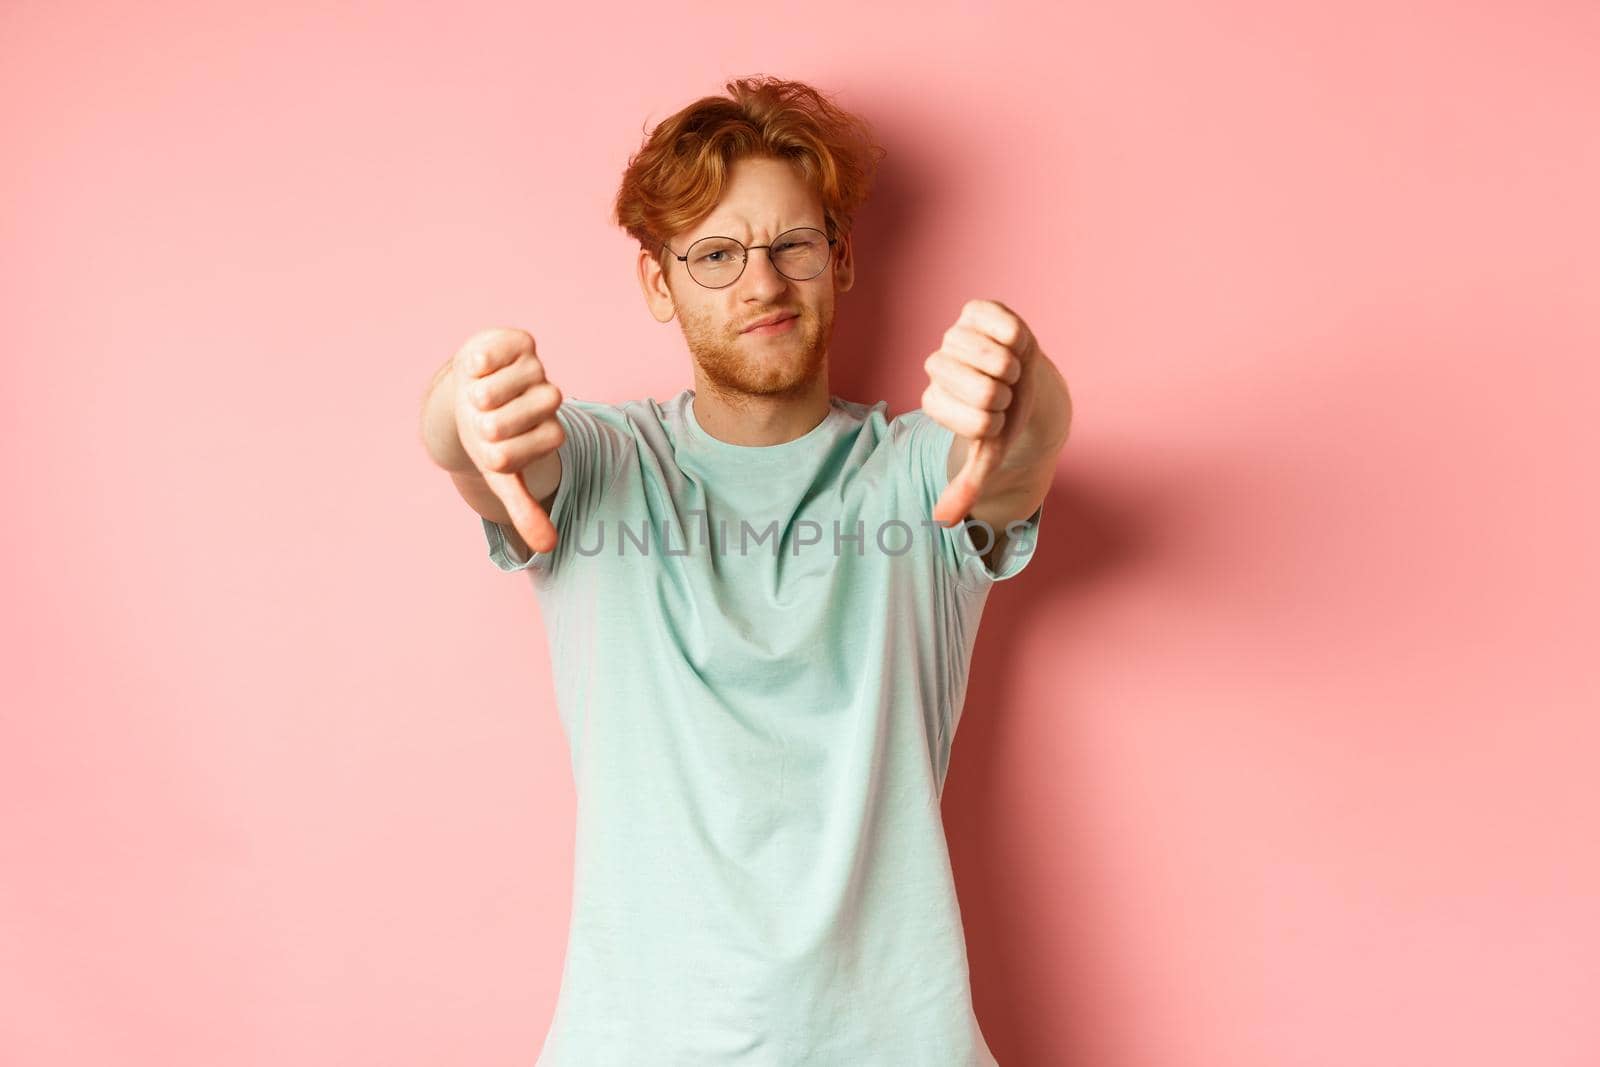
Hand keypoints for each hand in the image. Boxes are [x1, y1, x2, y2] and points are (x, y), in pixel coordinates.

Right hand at [451, 328, 565, 553]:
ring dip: (484, 393)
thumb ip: (524, 509)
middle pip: (528, 415)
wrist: (469, 393)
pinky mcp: (518, 343)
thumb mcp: (502, 477)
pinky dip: (483, 361)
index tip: (492, 448)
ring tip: (476, 395)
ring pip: (514, 384)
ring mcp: (535, 368)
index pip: (543, 445)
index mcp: (549, 432)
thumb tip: (547, 549)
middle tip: (480, 419)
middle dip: (490, 422)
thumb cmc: (487, 438)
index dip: (505, 451)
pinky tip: (474, 369)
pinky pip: (504, 349)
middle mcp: (548, 398)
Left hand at [921, 299, 1040, 526]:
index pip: (979, 422)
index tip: (995, 417)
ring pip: (997, 359)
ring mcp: (954, 335)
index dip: (1000, 423)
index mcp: (934, 401)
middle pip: (987, 391)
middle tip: (1004, 391)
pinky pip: (1007, 326)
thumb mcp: (988, 452)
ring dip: (1015, 369)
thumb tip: (943, 521)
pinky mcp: (976, 310)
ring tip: (1008, 369)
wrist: (1023, 377)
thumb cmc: (1003, 414)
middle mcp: (936, 365)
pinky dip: (1020, 340)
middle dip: (1009, 397)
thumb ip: (966, 485)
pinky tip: (1013, 344)